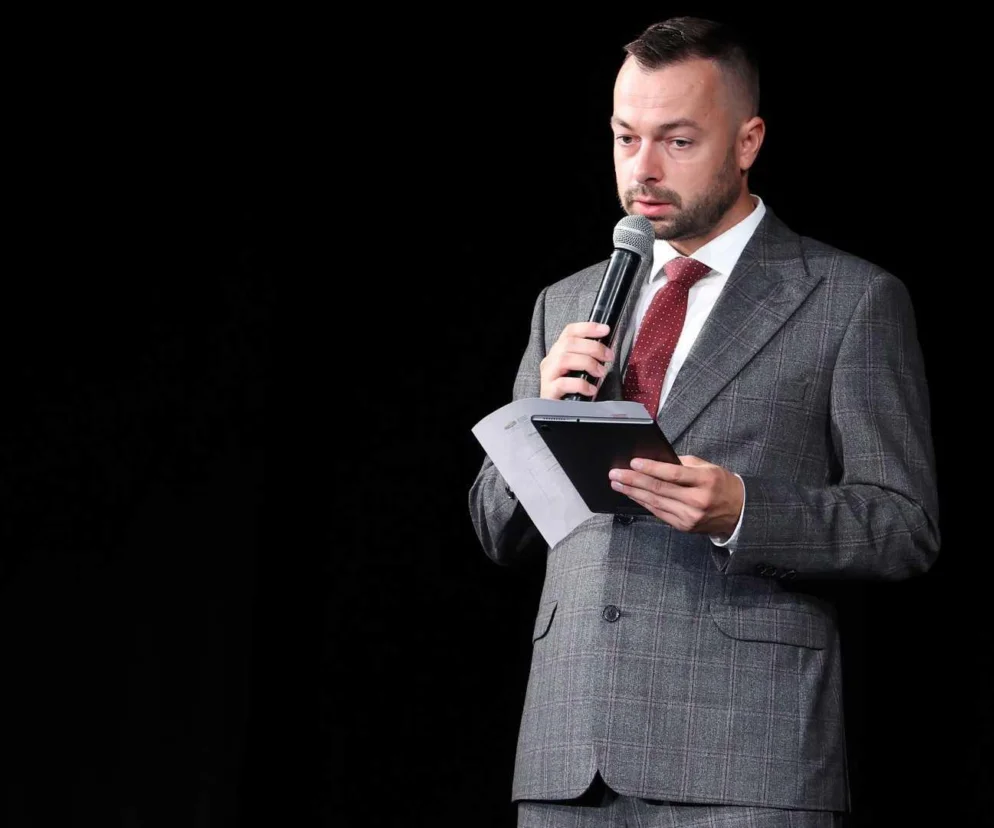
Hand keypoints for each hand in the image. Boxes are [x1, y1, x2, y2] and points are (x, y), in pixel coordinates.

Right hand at [540, 322, 614, 399]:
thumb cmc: (571, 391)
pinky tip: (591, 389)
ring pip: (565, 359)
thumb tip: (608, 351)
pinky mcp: (548, 391)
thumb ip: (588, 358)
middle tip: (608, 356)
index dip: (588, 328)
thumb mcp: (580, 371)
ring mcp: (547, 375)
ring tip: (601, 373)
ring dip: (588, 363)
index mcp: (558, 352)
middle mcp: (550, 360)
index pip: (570, 332)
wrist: (555, 413)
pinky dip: (581, 384)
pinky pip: (563, 383)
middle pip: (568, 343)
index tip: (605, 330)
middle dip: (593, 347)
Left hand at [608, 455, 743, 536]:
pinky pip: (659, 513)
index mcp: (706, 481)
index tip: (633, 462)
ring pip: (656, 503)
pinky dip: (644, 503)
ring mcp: (691, 516)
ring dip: (633, 493)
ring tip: (618, 484)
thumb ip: (682, 464)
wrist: (739, 512)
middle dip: (634, 481)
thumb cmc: (721, 484)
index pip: (673, 474)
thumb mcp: (707, 467)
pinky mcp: (684, 526)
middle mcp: (698, 500)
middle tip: (615, 474)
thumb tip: (654, 460)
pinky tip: (633, 495)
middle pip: (659, 489)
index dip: (650, 468)